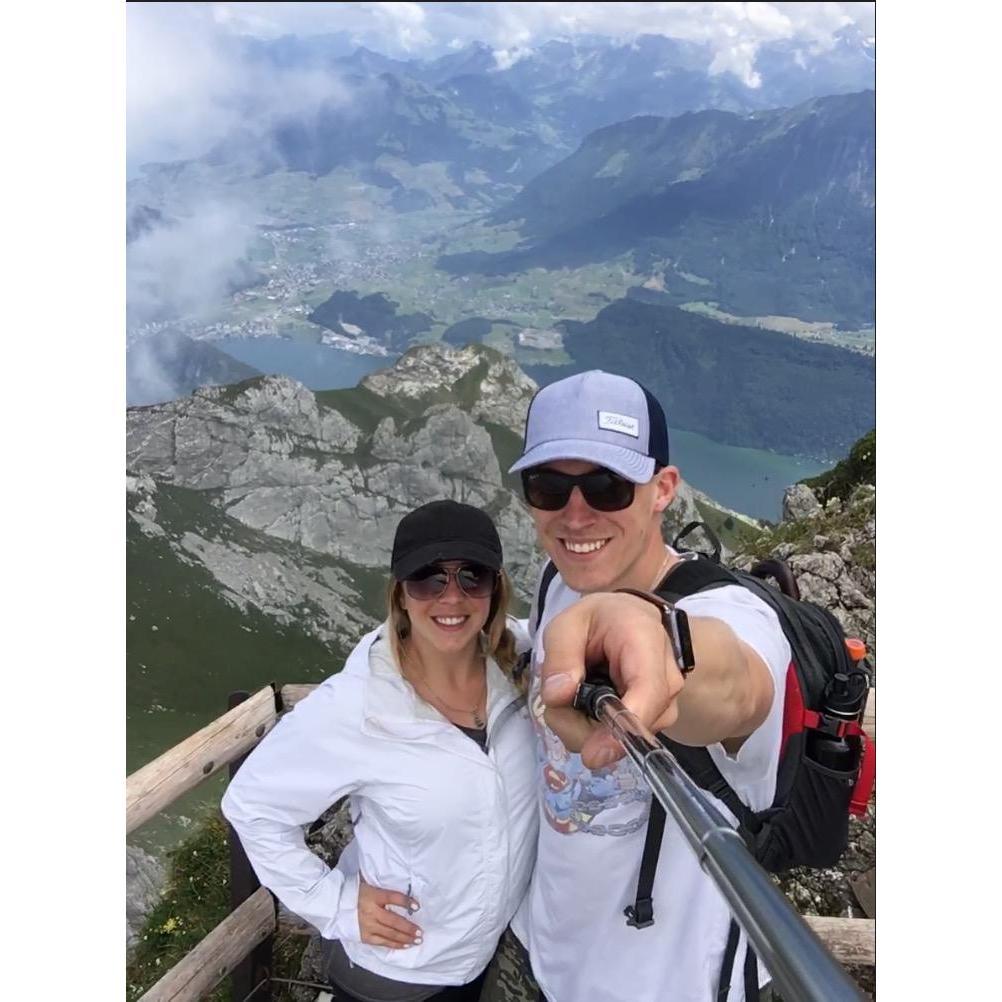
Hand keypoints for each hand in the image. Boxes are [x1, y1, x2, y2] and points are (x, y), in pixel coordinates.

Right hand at [357, 877, 422, 948]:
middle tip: (420, 932)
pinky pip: (382, 942)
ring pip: (390, 934)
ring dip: (405, 938)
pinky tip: (405, 945)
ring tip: (417, 940)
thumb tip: (404, 885)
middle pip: (394, 920)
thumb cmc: (357, 892)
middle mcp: (371, 912)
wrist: (337, 904)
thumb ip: (384, 888)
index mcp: (373, 895)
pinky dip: (395, 945)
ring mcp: (367, 926)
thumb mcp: (370, 885)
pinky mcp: (364, 936)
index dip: (405, 901)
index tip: (417, 906)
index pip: (393, 897)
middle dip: (409, 927)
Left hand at [539, 592, 684, 768]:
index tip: (592, 755)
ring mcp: (663, 705)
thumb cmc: (601, 620)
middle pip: (629, 728)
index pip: (648, 693)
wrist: (633, 622)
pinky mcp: (653, 723)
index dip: (623, 727)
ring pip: (620, 739)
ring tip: (573, 691)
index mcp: (646, 644)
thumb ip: (561, 655)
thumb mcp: (569, 624)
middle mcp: (666, 680)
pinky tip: (587, 703)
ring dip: (583, 726)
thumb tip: (558, 697)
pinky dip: (592, 730)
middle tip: (558, 694)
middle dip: (581, 725)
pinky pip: (617, 739)